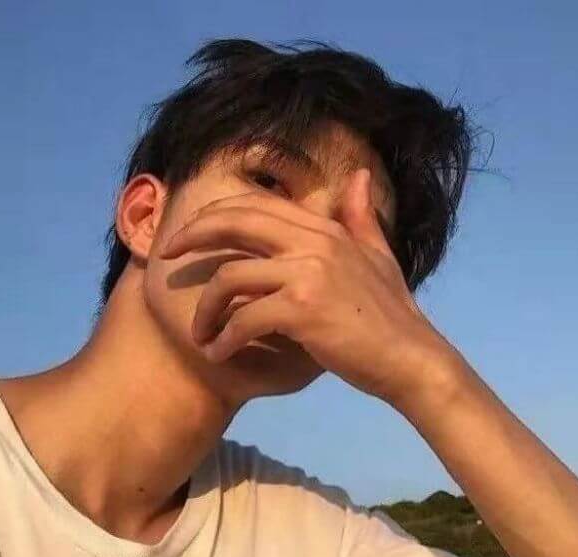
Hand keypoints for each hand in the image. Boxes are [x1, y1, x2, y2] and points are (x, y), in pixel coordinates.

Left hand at [159, 169, 446, 403]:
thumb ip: (362, 218)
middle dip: (192, 237)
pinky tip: (220, 354)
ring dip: (205, 309)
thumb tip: (361, 177)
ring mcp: (307, 273)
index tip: (187, 236)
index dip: (213, 215)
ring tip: (200, 334)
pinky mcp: (302, 309)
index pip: (254, 205)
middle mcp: (313, 241)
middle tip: (166, 260)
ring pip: (230, 278)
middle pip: (234, 222)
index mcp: (324, 228)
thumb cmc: (392, 314)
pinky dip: (225, 339)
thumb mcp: (379, 256)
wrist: (411, 358)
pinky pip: (244, 319)